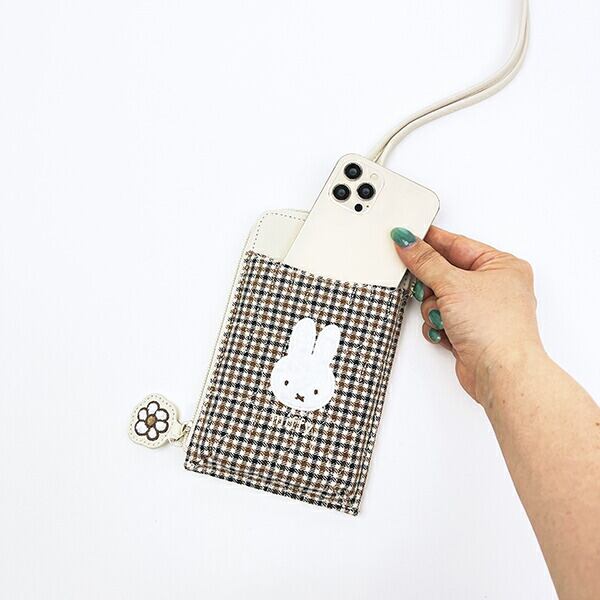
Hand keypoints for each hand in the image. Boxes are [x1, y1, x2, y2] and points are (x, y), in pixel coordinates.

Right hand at [391, 226, 543, 402]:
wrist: (501, 372)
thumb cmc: (496, 328)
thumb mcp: (453, 284)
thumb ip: (425, 262)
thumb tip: (408, 243)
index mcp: (501, 265)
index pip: (456, 244)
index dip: (429, 241)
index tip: (406, 236)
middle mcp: (494, 286)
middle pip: (445, 272)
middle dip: (432, 285)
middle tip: (426, 287)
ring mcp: (481, 311)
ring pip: (439, 298)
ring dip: (434, 309)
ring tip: (444, 317)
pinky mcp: (470, 332)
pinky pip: (441, 318)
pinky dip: (438, 325)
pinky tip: (446, 331)